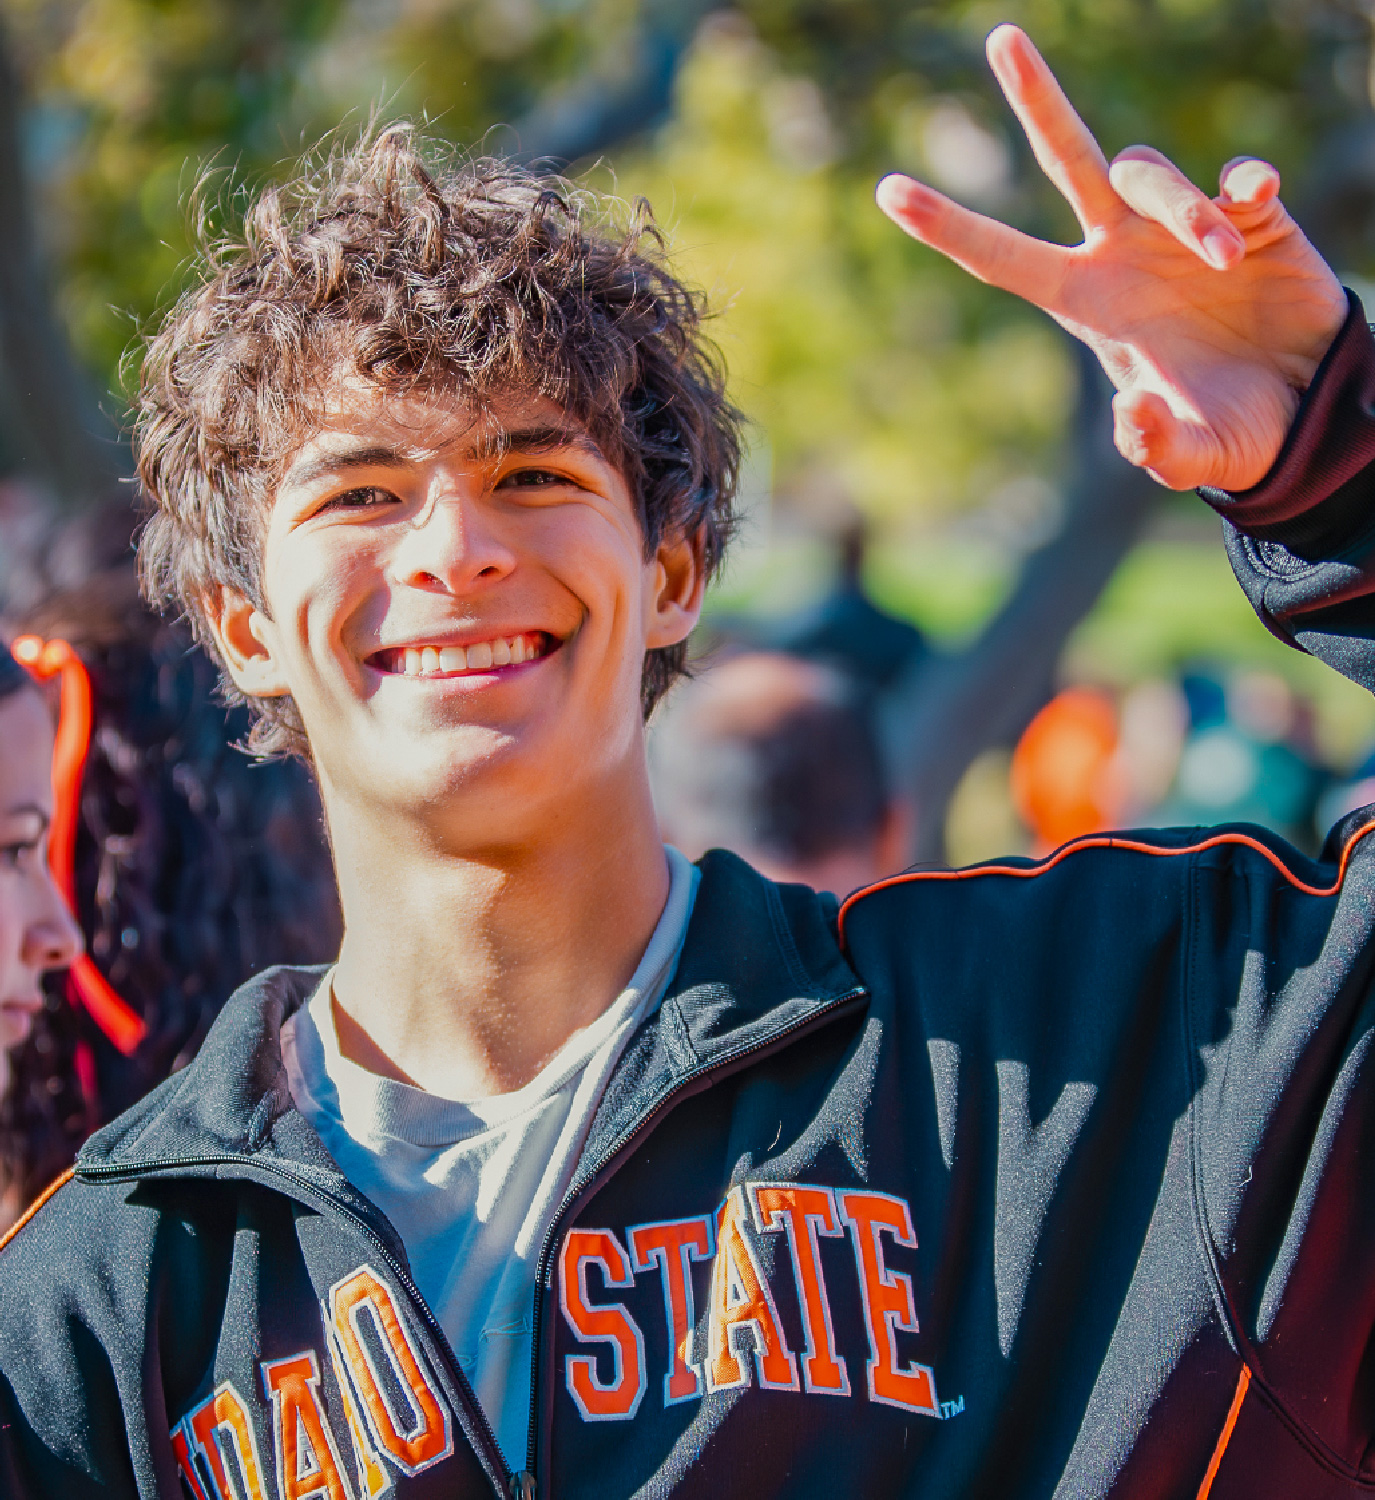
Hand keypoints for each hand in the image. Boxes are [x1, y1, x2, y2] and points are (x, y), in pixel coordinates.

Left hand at [876, 25, 1347, 491]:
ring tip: (1227, 262)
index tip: (888, 190)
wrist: (1310, 411)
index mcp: (1090, 305)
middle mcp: (1123, 253)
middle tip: (1002, 37)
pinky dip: (1243, 184)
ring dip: (1186, 211)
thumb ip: (1155, 447)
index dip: (948, 226)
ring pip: (1155, 174)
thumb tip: (1127, 409)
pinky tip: (1256, 206)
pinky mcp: (1251, 215)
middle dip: (1037, 100)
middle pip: (1068, 160)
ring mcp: (1181, 227)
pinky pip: (1236, 177)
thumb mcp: (1193, 456)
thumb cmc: (1234, 435)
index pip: (1004, 258)